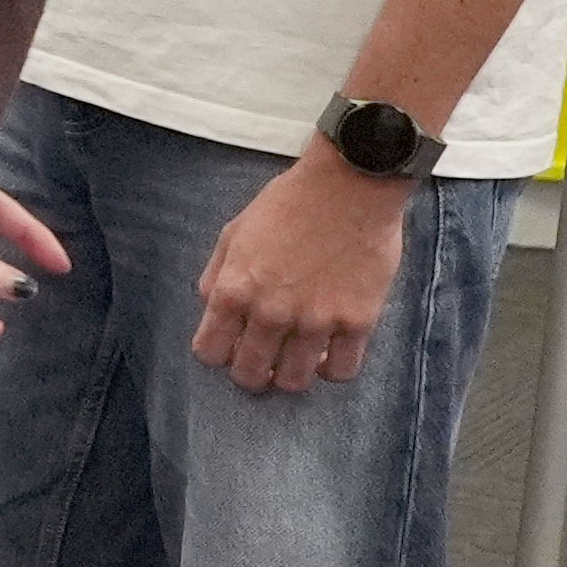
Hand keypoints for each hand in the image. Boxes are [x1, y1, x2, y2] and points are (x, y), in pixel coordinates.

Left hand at [194, 146, 412, 395]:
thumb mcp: (234, 233)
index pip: (210, 352)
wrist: (349, 185)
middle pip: (249, 374)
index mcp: (234, 291)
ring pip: (294, 381)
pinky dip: (333, 369)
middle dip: (250, 373)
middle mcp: (270, 313)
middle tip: (262, 361)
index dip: (218, 353)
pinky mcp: (357, 321)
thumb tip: (211, 309)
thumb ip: (217, 276)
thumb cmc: (290, 203)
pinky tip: (330, 354)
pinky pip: (342, 371)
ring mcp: (316, 320)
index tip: (230, 346)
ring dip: (290, 376)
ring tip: (296, 361)